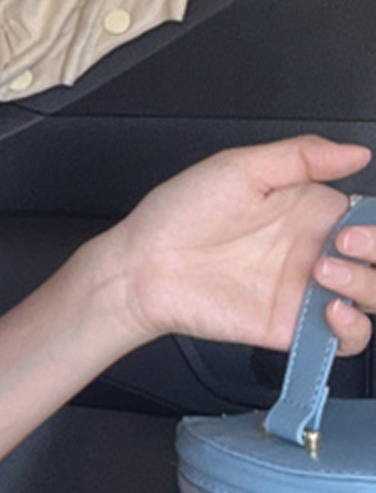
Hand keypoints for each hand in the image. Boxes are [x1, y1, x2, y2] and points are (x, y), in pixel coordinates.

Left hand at [110, 135, 374, 354]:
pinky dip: (353, 330)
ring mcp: (306, 290)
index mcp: (312, 210)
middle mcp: (316, 250)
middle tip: (345, 244)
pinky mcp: (291, 326)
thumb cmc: (178, 215)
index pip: (372, 219)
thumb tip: (356, 152)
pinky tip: (330, 310)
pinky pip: (346, 340)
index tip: (356, 223)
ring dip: (368, 286)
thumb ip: (301, 157)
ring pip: (374, 297)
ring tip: (324, 272)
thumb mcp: (239, 168)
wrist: (141, 266)